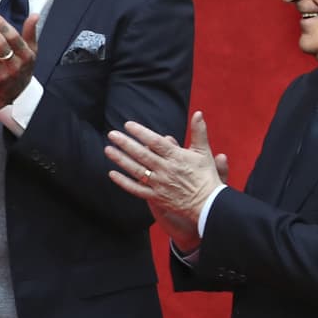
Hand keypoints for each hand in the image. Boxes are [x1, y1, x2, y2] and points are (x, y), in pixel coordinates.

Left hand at [104, 112, 226, 251]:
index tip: (128, 125)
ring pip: (136, 170)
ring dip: (121, 160)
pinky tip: (112, 174)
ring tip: (108, 149)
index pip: (155, 142)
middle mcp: (166, 170)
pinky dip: (123, 182)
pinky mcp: (156, 197)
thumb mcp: (204, 152)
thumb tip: (198, 112)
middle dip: (125, 143)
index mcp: (177, 157)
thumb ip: (199, 132)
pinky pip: (136, 189)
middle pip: (142, 154)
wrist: (209, 204)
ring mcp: (159, 184)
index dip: (141, 132)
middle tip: (112, 134)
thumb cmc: (206, 176)